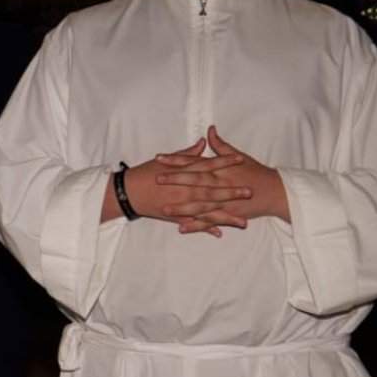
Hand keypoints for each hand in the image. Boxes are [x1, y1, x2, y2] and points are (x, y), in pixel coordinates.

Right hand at [111, 137, 231, 235]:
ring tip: (243, 222)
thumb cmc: (145, 173)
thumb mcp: (165, 161)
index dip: (225, 161)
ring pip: (206, 210)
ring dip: (225, 216)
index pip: (208, 165)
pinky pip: (193, 222)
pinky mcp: (175, 216)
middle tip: (250, 192)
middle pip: (212, 190)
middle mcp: (184, 189)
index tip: (241, 159)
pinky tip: (220, 233)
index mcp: (182, 173)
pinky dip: (205, 228)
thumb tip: (203, 143)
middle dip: (232, 192)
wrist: (126, 191)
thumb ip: (187, 154)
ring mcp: (181, 204)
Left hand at [152, 124, 287, 233]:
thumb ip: (221, 145)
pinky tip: (181, 228)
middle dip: (175, 180)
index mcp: (221, 168)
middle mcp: (221, 183)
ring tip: (163, 209)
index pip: (195, 162)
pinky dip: (197, 225)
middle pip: (195, 181)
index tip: (159, 158)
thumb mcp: (239, 156)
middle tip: (156, 179)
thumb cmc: (255, 172)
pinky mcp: (229, 214)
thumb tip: (209, 130)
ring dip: (182, 207)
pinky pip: (210, 221)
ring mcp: (225, 200)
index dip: (177, 159)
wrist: (276, 192)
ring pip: (201, 204)